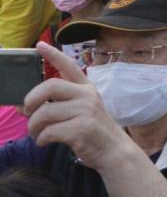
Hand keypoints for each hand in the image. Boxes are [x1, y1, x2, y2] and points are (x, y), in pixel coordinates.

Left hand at [23, 42, 132, 170]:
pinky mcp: (82, 129)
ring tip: (36, 134)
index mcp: (86, 88)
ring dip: (33, 127)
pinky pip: (49, 131)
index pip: (69, 66)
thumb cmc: (92, 131)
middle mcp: (87, 95)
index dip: (53, 55)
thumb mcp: (81, 111)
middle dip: (31, 100)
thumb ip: (58, 104)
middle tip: (28, 112)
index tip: (39, 45)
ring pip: (44, 112)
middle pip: (50, 86)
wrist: (114, 151)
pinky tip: (44, 142)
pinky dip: (41, 139)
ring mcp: (86, 111)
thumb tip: (24, 105)